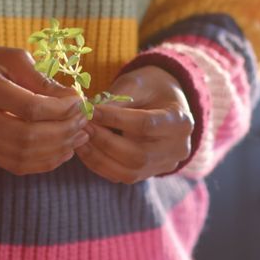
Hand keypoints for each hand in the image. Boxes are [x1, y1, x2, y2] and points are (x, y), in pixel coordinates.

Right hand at [0, 43, 87, 174]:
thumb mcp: (6, 57)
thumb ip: (38, 77)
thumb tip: (70, 99)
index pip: (29, 107)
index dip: (60, 108)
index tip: (79, 101)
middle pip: (28, 136)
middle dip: (64, 130)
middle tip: (83, 120)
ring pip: (25, 155)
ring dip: (59, 148)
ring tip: (79, 135)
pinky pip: (18, 166)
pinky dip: (46, 162)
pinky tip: (64, 149)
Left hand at [76, 66, 193, 182]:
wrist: (164, 102)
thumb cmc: (149, 88)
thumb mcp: (136, 83)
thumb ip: (117, 99)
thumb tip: (89, 114)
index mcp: (180, 122)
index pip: (145, 125)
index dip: (114, 119)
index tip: (90, 110)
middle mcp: (177, 149)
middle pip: (137, 155)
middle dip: (104, 141)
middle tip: (81, 125)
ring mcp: (163, 165)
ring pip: (128, 172)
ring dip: (98, 156)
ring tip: (79, 137)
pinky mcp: (148, 174)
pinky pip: (121, 176)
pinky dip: (99, 164)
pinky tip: (84, 148)